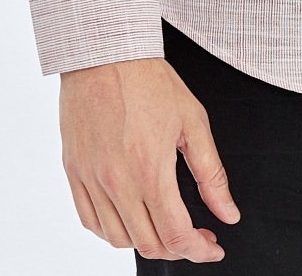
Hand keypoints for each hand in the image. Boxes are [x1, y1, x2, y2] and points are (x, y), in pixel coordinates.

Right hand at [59, 56, 239, 261]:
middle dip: (177, 248)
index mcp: (150, 169)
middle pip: (148, 244)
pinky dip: (112, 230)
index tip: (212, 247)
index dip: (199, 250)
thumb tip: (228, 214)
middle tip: (195, 234)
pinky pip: (90, 221)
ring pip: (118, 239)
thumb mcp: (193, 121)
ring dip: (146, 241)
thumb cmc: (149, 79)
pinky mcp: (73, 171)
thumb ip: (211, 174)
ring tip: (164, 224)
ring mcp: (91, 178)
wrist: (105, 51)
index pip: (176, 235)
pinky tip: (130, 216)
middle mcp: (117, 181)